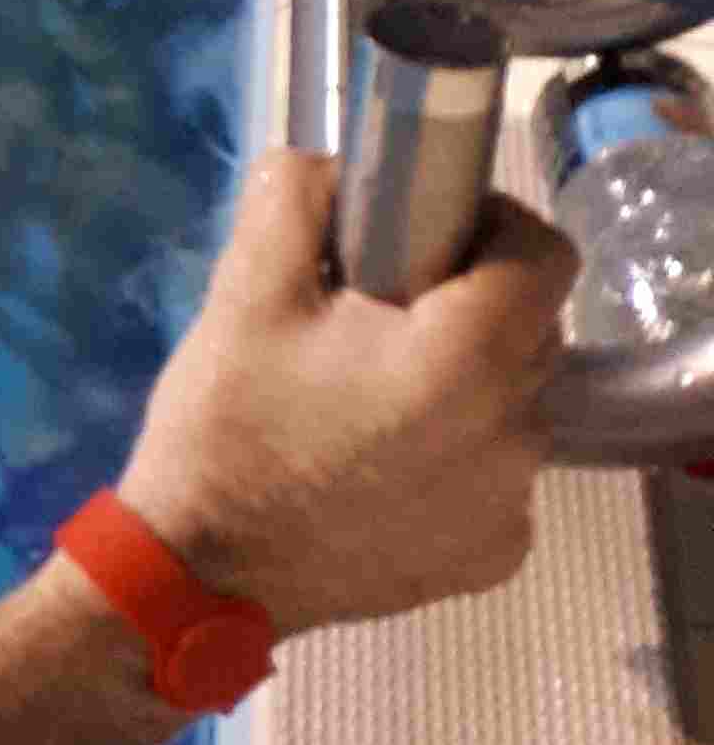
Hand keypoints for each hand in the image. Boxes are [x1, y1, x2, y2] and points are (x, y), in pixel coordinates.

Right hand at [107, 151, 569, 638]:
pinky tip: (379, 468)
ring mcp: (510, 502)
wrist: (200, 577)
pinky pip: (497, 475)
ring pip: (514, 403)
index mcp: (464, 357)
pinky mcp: (494, 555)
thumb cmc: (225, 428)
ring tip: (370, 397)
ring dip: (464, 382)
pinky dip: (456, 457)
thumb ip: (295, 199)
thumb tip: (332, 166)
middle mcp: (514, 432)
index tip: (427, 235)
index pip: (544, 255)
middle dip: (470, 303)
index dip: (495, 225)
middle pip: (532, 329)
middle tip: (379, 314)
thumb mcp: (242, 293)